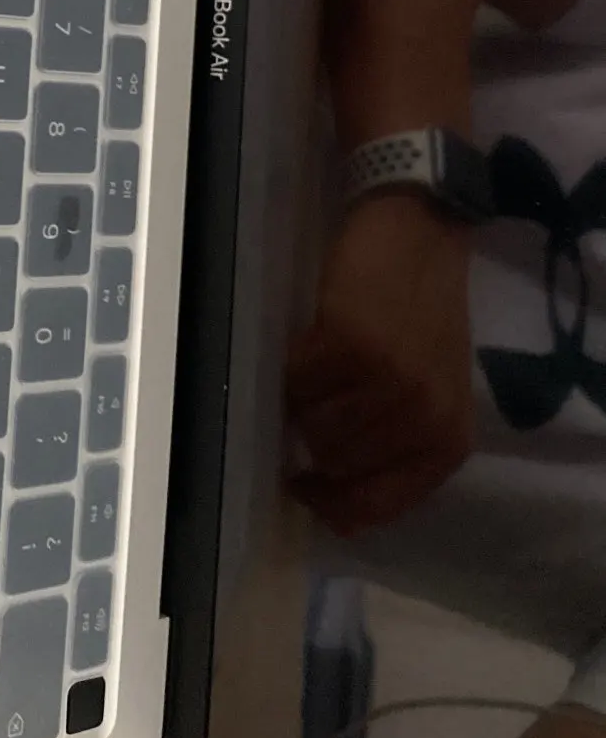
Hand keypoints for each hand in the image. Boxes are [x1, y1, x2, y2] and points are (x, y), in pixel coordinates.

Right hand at [286, 191, 473, 533]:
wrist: (421, 231)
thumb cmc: (422, 311)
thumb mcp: (431, 390)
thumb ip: (396, 441)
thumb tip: (326, 481)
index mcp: (448, 440)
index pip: (374, 506)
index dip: (329, 502)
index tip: (302, 483)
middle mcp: (423, 418)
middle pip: (336, 465)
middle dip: (312, 442)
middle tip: (308, 407)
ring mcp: (387, 381)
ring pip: (312, 428)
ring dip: (300, 406)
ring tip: (310, 375)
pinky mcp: (349, 343)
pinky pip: (295, 383)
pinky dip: (289, 370)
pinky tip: (304, 348)